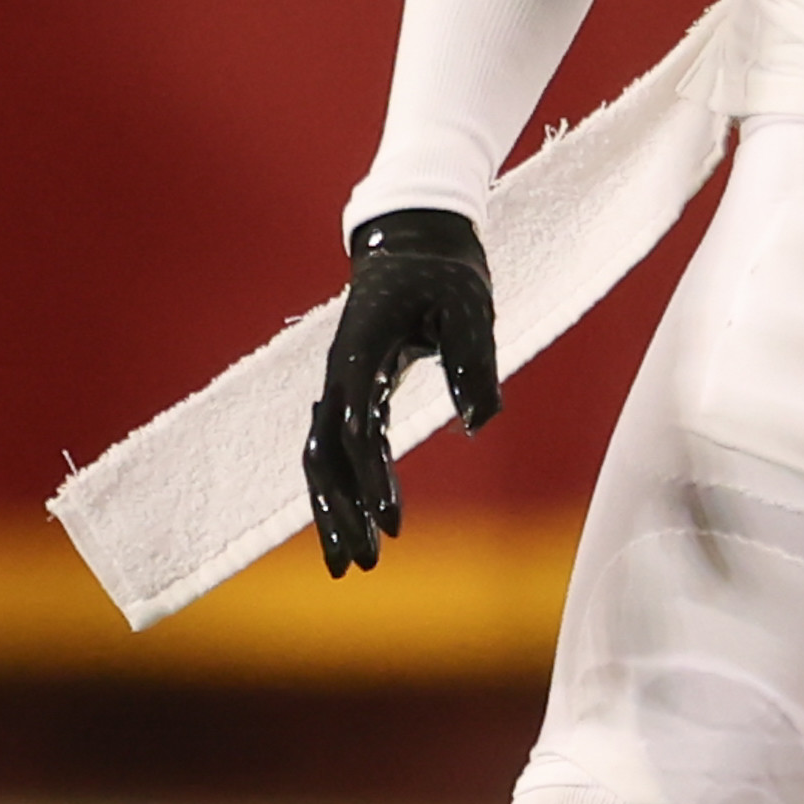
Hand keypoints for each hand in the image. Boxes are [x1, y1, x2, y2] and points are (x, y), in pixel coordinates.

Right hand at [305, 208, 500, 576]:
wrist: (416, 236)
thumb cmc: (445, 269)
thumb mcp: (470, 305)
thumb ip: (474, 360)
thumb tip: (480, 423)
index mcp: (362, 352)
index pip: (358, 430)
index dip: (373, 480)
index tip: (395, 524)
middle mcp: (342, 375)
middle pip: (324, 457)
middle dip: (337, 515)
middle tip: (358, 567)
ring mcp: (345, 385)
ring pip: (324, 459)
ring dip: (335, 510)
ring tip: (353, 563)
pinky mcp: (358, 391)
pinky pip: (341, 449)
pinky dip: (348, 487)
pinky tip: (364, 520)